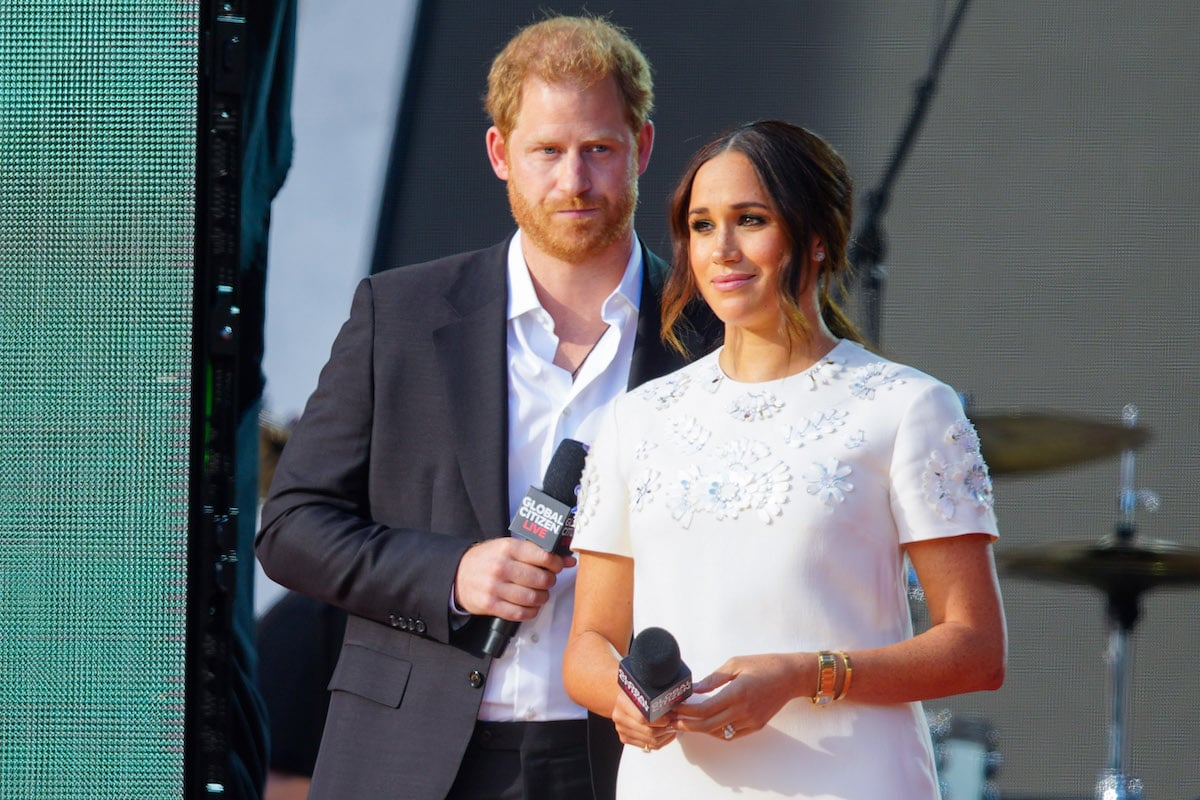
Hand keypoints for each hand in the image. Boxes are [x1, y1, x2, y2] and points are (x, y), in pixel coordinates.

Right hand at [453, 537, 575, 619]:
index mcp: (508, 548)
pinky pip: (520, 613)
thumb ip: (536, 552)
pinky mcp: (490, 605)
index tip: (557, 566)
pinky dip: (531, 611)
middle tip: (546, 580)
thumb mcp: (508, 547)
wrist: (457, 573)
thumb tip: (568, 560)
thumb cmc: (487, 559)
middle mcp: (501, 567)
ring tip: (539, 593)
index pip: (543, 556)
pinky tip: (530, 606)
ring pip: (533, 598)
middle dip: (549, 581)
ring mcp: (495, 587)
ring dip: (542, 598)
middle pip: (541, 579)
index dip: (556, 563)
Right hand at [611, 687, 676, 751]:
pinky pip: (647, 746)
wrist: (626, 698)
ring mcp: (621, 729)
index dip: (661, 719)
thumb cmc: (638, 693)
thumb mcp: (646, 689)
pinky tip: (667, 734)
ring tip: (673, 727)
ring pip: (650, 741)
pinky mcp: (625, 738)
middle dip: (666, 728)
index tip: (673, 715)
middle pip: (648, 731)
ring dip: (665, 735)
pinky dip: (660, 741)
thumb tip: (677, 706)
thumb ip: (658, 697)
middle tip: (676, 722)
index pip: (644, 718)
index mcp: (623, 701)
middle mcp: (620, 717)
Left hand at [673, 654, 804, 739]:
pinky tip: (707, 725)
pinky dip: (716, 732)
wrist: (791, 676)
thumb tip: (694, 689)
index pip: (704, 710)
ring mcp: (750, 721)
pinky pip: (731, 735)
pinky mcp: (756, 726)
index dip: (686, 712)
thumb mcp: (735, 664)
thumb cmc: (763, 665)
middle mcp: (743, 711)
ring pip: (718, 733)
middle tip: (672, 722)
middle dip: (687, 725)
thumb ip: (713, 679)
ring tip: (686, 723)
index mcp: (736, 693)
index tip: (674, 708)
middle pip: (707, 726)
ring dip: (700, 730)